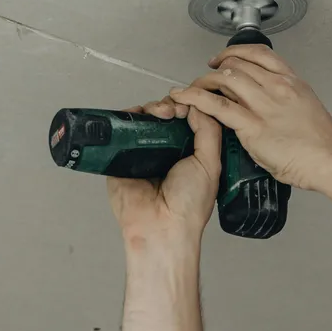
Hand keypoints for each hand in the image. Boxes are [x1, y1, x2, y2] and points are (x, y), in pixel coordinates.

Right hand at [106, 99, 221, 248]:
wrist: (160, 227)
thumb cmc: (188, 204)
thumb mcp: (210, 163)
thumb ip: (208, 131)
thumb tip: (197, 104)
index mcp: (190, 154)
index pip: (188, 120)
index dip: (190, 107)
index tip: (192, 105)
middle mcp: (166, 152)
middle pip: (166, 115)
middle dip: (171, 106)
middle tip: (174, 112)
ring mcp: (143, 153)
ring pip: (145, 118)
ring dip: (154, 108)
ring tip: (161, 114)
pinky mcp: (121, 156)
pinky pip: (122, 130)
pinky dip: (130, 116)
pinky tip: (140, 115)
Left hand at [168, 45, 331, 189]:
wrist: (331, 161)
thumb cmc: (323, 144)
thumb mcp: (307, 109)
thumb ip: (286, 101)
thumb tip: (269, 103)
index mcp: (291, 82)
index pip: (258, 53)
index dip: (234, 53)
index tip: (223, 59)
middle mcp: (277, 86)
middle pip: (237, 64)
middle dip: (216, 69)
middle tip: (205, 80)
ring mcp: (264, 104)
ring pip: (224, 78)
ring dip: (203, 82)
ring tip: (192, 90)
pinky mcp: (252, 126)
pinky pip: (216, 105)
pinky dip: (195, 98)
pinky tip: (183, 98)